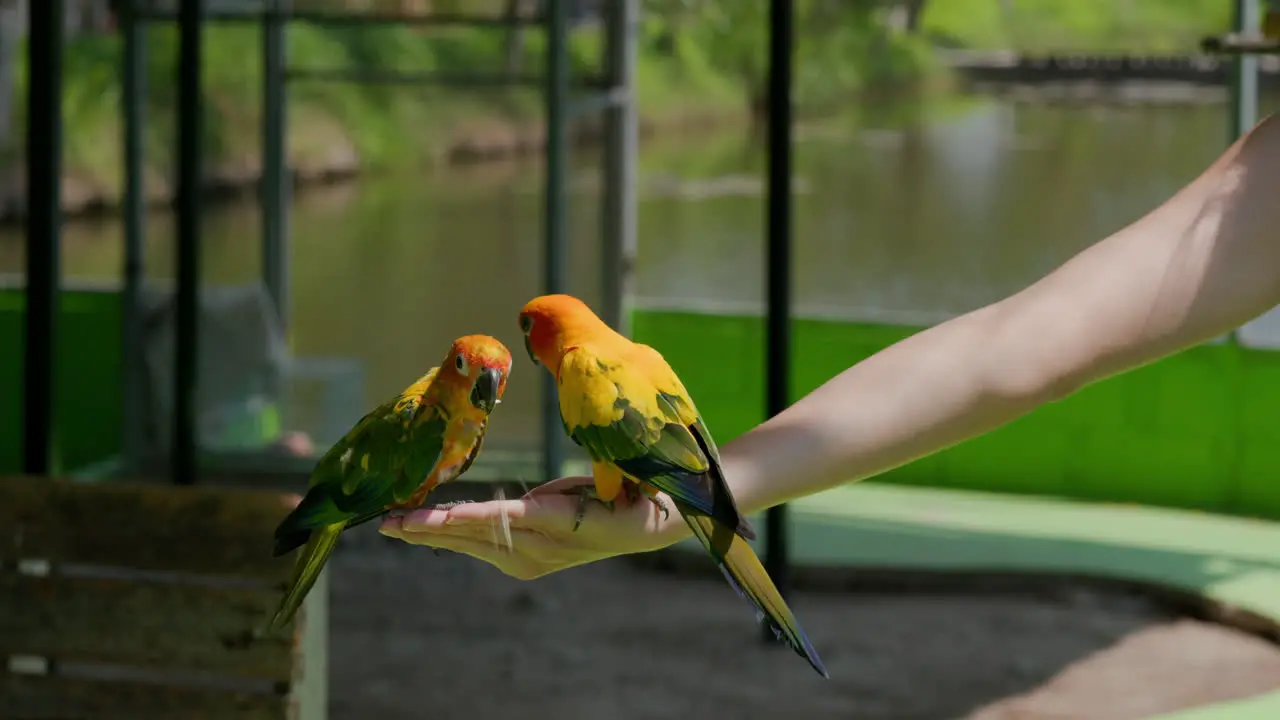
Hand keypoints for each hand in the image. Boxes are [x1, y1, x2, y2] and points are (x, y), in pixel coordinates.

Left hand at [378, 476, 689, 578]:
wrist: (644, 526)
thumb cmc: (621, 494)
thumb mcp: (592, 490)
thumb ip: (549, 503)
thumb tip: (516, 513)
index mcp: (554, 525)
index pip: (495, 520)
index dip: (456, 518)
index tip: (421, 517)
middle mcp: (536, 547)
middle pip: (471, 533)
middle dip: (426, 527)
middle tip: (385, 521)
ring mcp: (529, 559)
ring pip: (470, 541)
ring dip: (430, 532)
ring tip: (393, 524)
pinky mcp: (525, 562)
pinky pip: (480, 544)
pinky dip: (451, 533)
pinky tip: (426, 528)